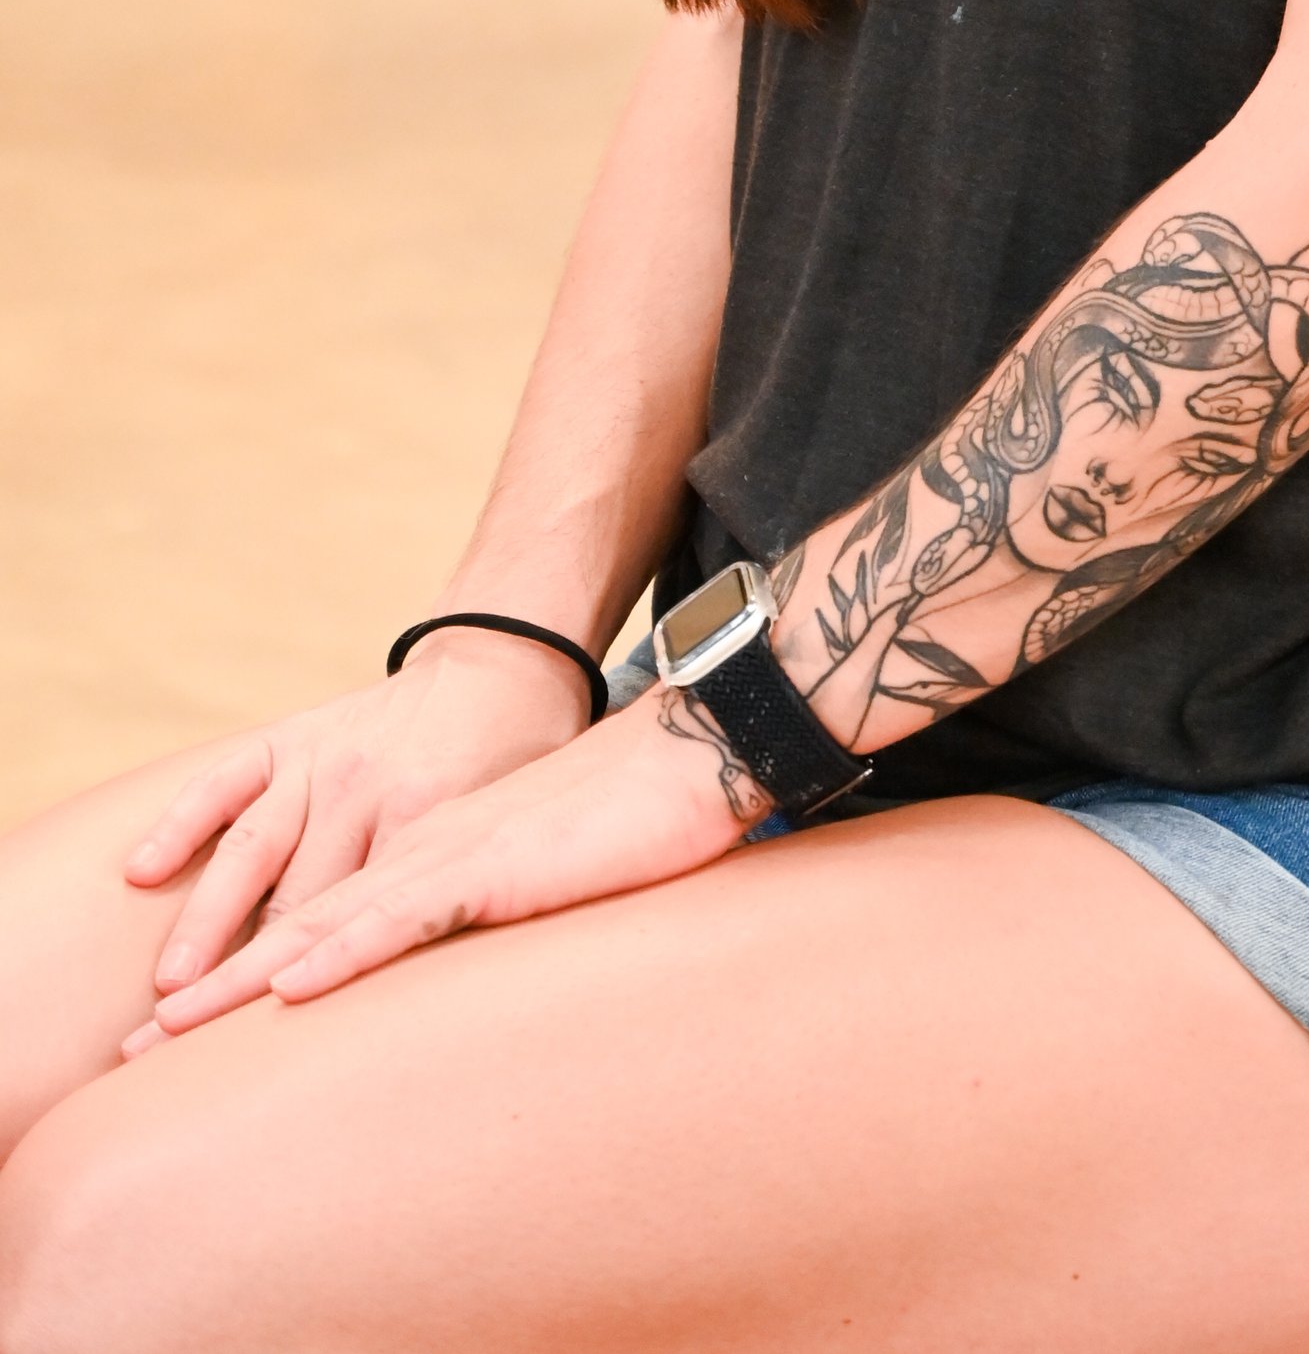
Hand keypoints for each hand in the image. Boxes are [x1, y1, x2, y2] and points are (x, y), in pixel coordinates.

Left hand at [128, 686, 752, 1046]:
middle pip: (293, 920)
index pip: (312, 916)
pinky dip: (343, 949)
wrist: (683, 751)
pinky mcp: (492, 864)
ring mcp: (446, 850)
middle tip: (136, 1047)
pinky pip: (403, 913)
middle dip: (213, 988)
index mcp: (419, 846)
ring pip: (326, 919)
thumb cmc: (618, 812)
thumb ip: (480, 903)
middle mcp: (414, 842)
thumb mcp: (528, 865)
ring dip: (245, 978)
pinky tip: (295, 980)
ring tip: (176, 1027)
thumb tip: (453, 954)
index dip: (240, 971)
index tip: (177, 1024)